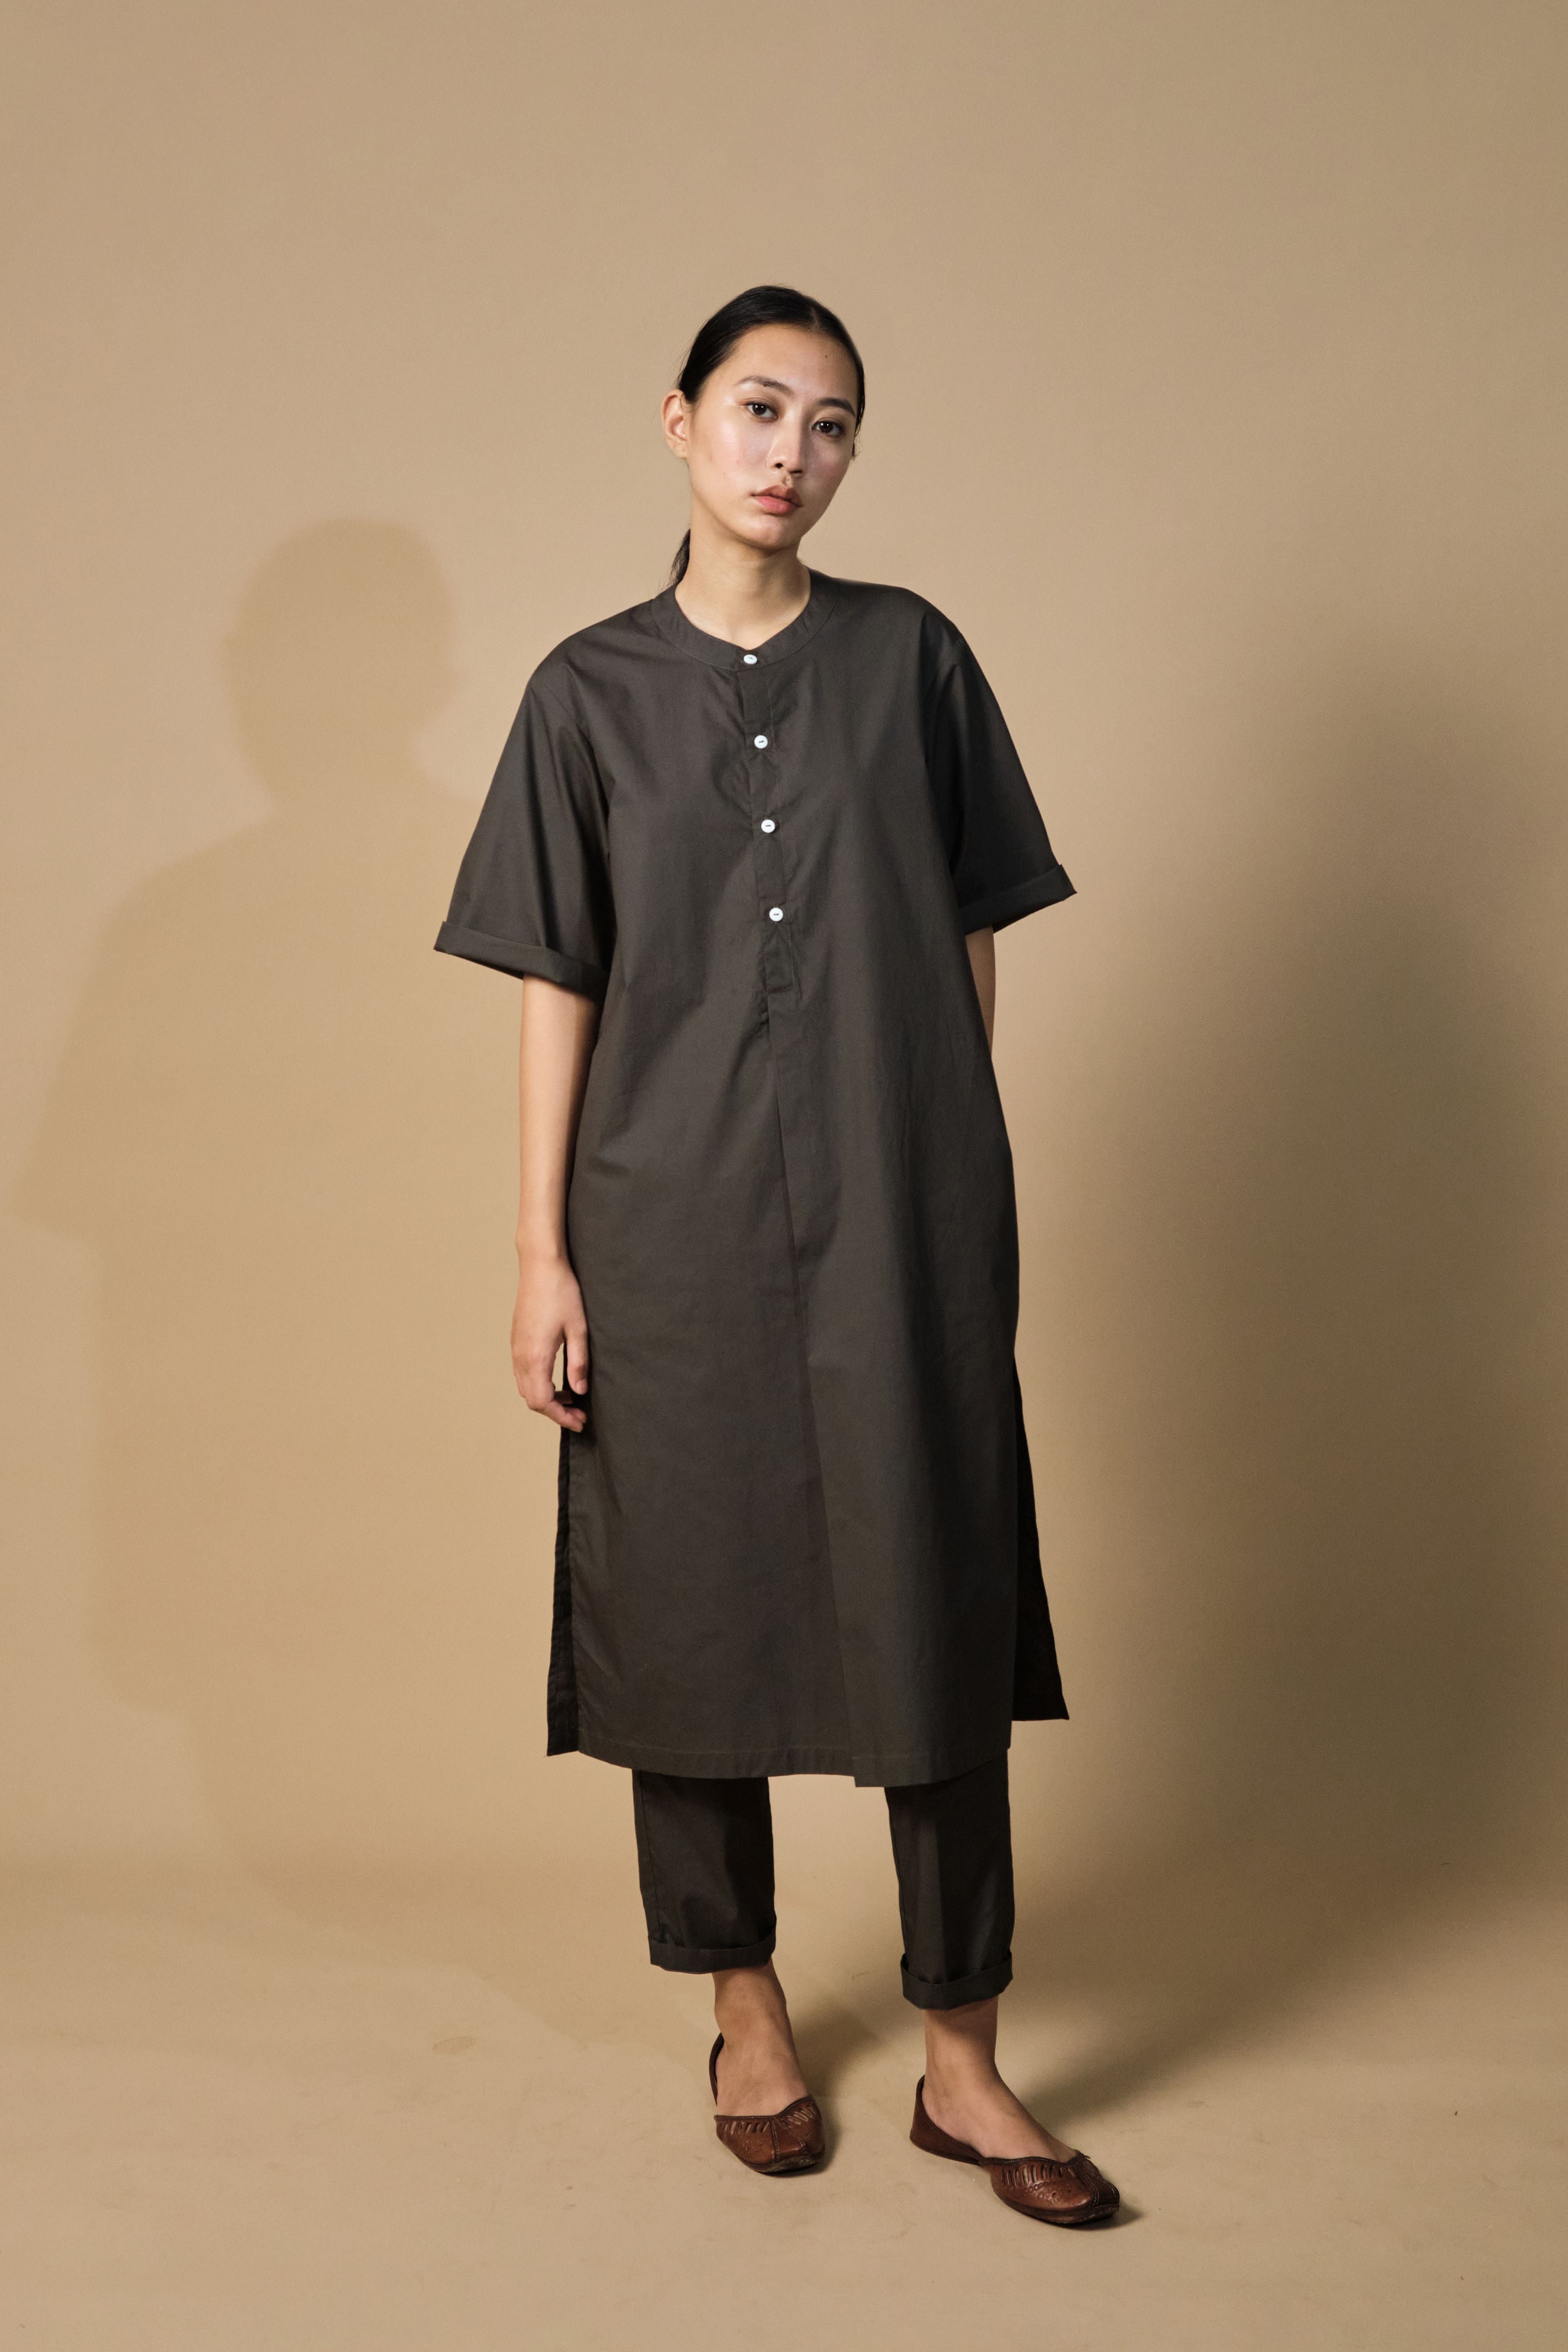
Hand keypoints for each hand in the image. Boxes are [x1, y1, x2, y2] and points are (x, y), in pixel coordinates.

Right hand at [512, 1251, 590, 1431]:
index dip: (561, 1417)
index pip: (543, 1402)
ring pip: (525, 1387)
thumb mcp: (579, 1329)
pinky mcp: (516, 1340)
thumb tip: (580, 1390)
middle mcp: (520, 1355)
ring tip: (571, 1397)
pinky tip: (557, 1378)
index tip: (580, 1421)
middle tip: (579, 1413)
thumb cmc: (562, 1292)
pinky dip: (538, 1384)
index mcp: (536, 1356)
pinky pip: (522, 1373)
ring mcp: (515, 1347)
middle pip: (532, 1399)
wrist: (540, 1264)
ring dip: (546, 1398)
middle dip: (554, 1412)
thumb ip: (579, 1363)